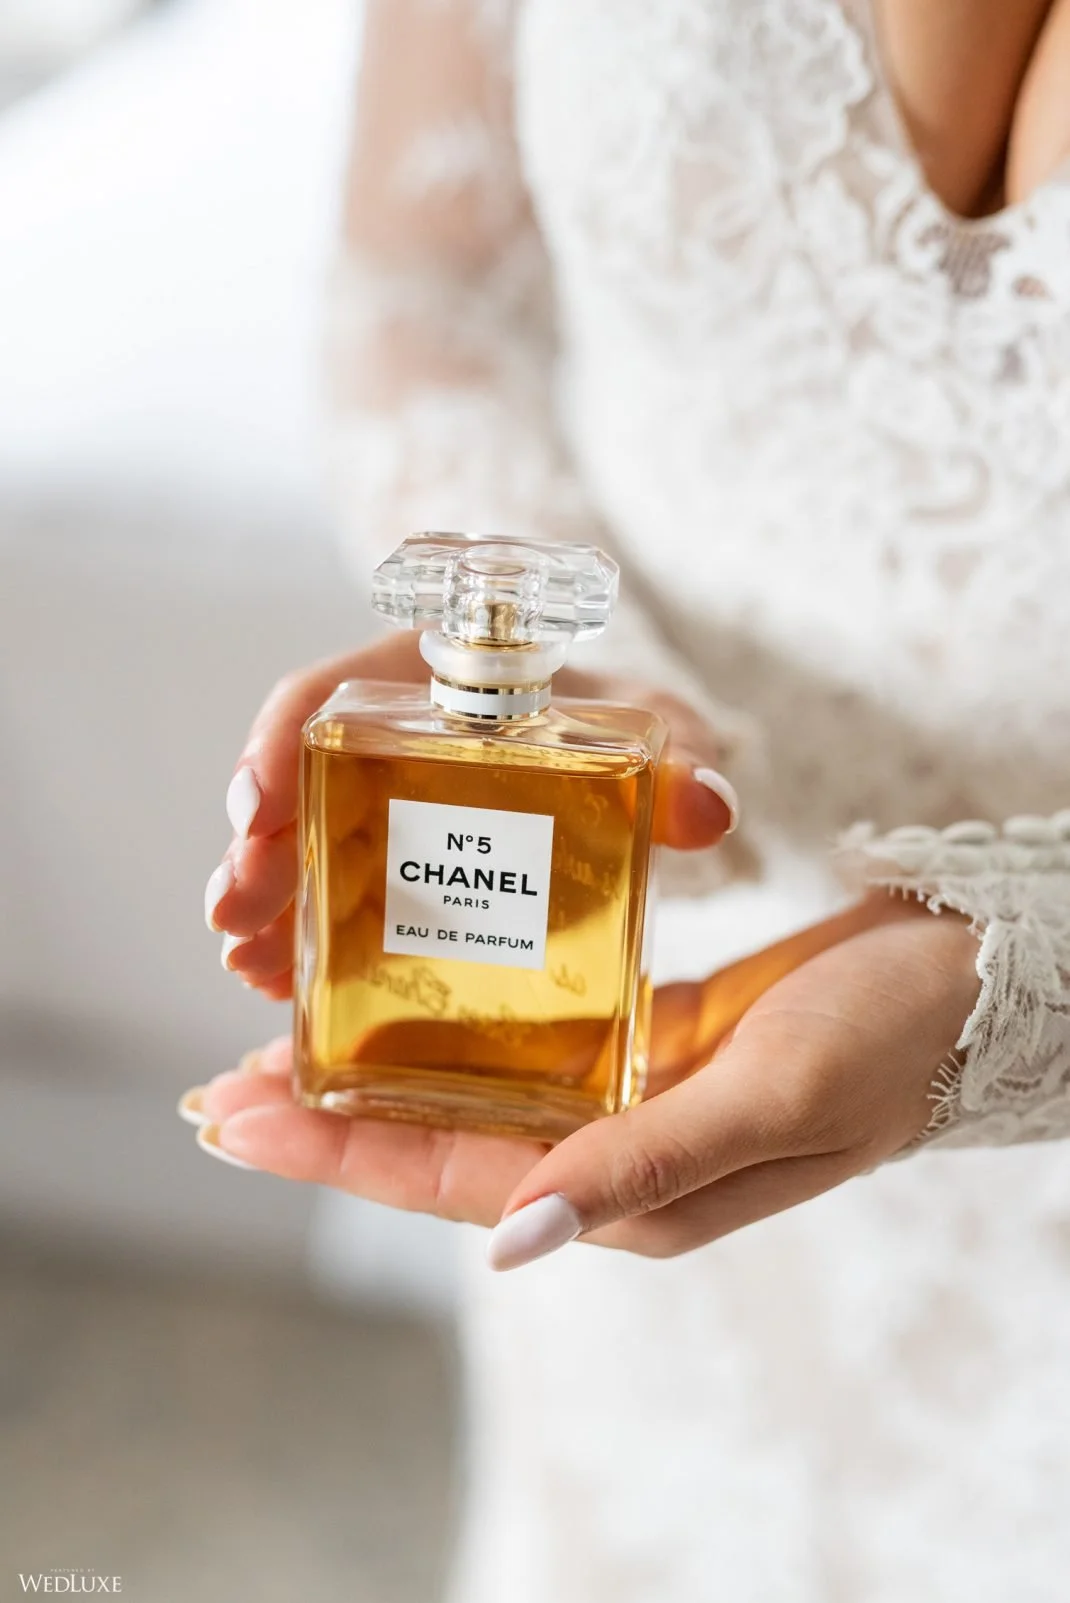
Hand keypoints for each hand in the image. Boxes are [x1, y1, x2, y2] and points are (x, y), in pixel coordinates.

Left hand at [186, 878, 978, 1268]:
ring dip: (384, 1074)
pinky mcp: (652, 1042)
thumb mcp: (771, 1096)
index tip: (238, 1114)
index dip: (338, 1152)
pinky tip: (416, 1001)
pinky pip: (534, 1045)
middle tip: (224, 1084)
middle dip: (331, 1119)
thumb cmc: (885, 1042)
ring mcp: (632, 1101)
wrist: (964, 986)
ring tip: (288, 1046)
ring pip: (477, 1095)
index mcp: (637, 1193)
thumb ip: (645, 1162)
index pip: (454, 1179)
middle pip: (442, 1144)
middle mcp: (618, 1158)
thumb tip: (510, 1237)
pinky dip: (462, 1030)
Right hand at [203, 631, 738, 994]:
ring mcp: (390, 807)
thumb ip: (684, 762)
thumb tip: (709, 809)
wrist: (639, 765)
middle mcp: (393, 739)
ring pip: (307, 848)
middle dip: (259, 849)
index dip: (281, 744)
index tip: (255, 806)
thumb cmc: (635, 730)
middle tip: (233, 916)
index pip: (334, 692)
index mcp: (434, 679)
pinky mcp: (399, 867)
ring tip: (250, 967)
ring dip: (271, 906)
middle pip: (301, 782)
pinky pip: (339, 898)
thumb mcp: (663, 735)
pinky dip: (308, 940)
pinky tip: (286, 989)